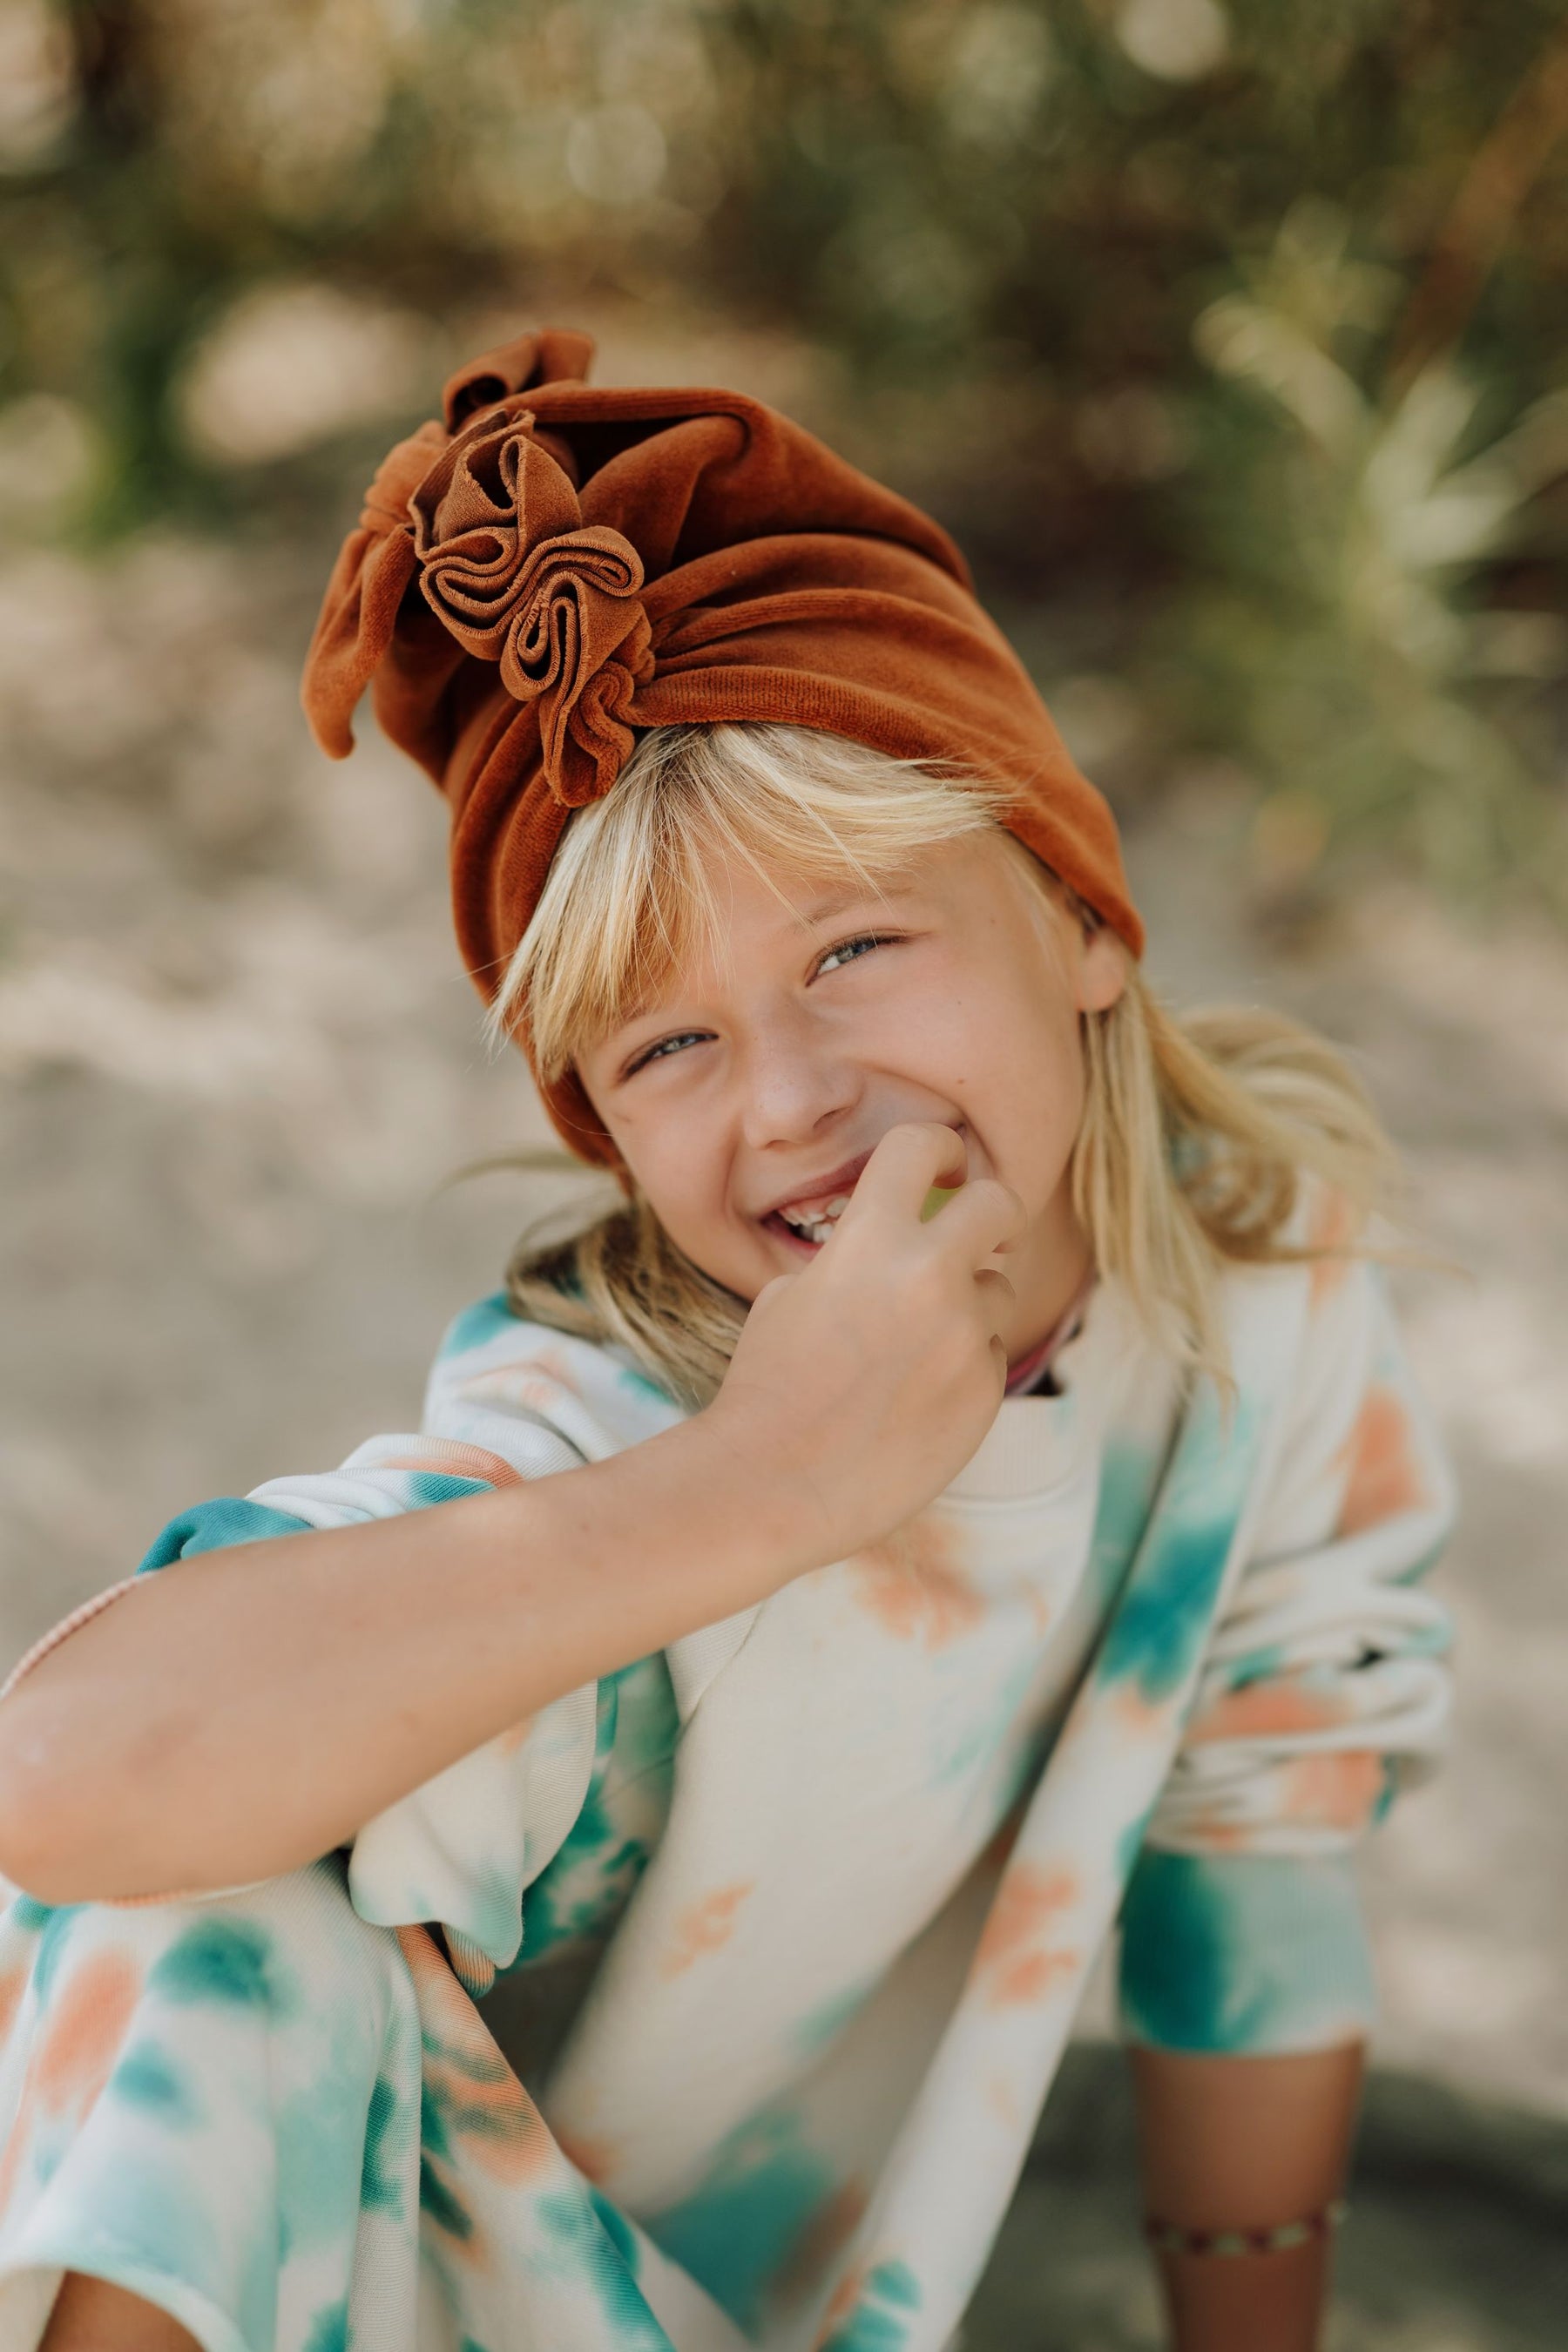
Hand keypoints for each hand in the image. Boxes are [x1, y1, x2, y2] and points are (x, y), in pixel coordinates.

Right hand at [698, 1123, 1023, 1574]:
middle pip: (1000, 1201)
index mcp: (870, 1238)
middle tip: (969, 1233)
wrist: (775, 1482)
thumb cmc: (767, 1385)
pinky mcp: (986, 1390)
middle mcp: (930, 1274)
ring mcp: (966, 1334)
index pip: (924, 1143)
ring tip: (914, 1345)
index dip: (940, 1145)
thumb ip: (854, 1256)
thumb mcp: (792, 1294)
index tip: (945, 1161)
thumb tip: (894, 1241)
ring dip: (971, 1302)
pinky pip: (991, 1355)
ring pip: (1001, 1287)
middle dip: (986, 1212)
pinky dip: (964, 1366)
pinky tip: (915, 1398)